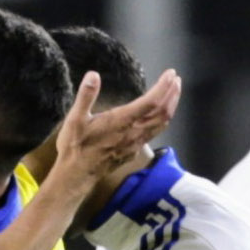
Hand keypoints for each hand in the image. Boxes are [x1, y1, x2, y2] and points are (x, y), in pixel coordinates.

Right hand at [43, 67, 182, 196]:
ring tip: (173, 93)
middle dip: (172, 94)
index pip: (151, 102)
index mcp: (121, 121)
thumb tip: (93, 75)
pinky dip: (162, 120)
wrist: (76, 176)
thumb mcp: (74, 119)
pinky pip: (154, 133)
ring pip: (161, 124)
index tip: (170, 73)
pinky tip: (160, 115)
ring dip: (170, 107)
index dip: (164, 86)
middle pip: (162, 112)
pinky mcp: (133, 151)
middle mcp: (133, 132)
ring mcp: (135, 143)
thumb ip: (85, 96)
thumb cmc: (75, 147)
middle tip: (175, 79)